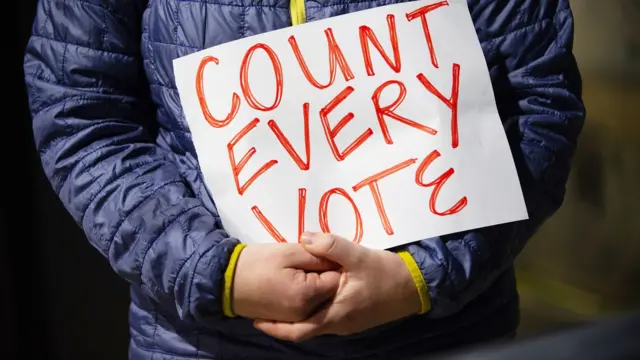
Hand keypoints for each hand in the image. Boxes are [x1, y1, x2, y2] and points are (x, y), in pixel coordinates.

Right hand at [232, 243, 340, 321]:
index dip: (333, 263)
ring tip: (301, 268)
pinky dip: (307, 294)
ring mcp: (297, 319)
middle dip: (326, 275)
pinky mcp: (288, 319)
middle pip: (330, 292)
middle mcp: (306, 313)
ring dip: (317, 285)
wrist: (226, 281)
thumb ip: (318, 255)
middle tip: (312, 259)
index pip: (337, 278)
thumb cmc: (258, 262)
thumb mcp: (290, 252)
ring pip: (320, 300)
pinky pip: (308, 307)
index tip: (322, 253)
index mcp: (308, 295)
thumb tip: (338, 259)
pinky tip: (297, 280)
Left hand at [253, 233, 420, 341]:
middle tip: (261, 309)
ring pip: (314, 323)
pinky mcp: (353, 316)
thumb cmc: (386, 274)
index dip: (275, 328)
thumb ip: (330, 246)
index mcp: (335, 315)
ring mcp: (346, 323)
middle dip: (282, 321)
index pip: (298, 330)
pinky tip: (306, 294)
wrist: (415, 286)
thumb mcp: (357, 256)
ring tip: (279, 301)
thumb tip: (303, 237)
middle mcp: (338, 324)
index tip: (256, 319)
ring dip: (296, 315)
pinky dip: (311, 310)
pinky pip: (325, 317)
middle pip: (303, 329)